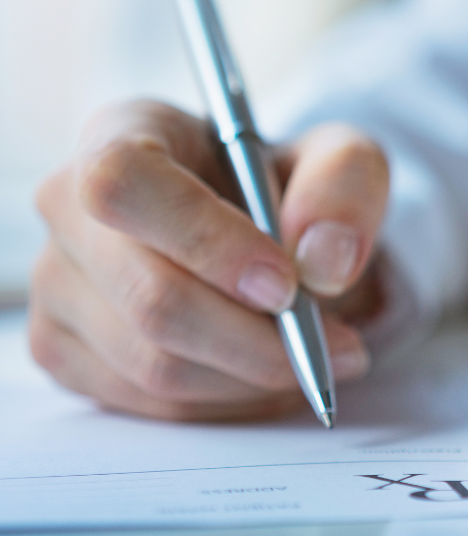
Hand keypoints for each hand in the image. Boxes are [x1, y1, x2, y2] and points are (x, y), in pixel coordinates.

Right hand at [29, 101, 389, 420]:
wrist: (265, 235)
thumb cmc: (289, 188)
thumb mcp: (341, 161)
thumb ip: (344, 185)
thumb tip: (323, 260)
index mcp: (123, 133)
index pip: (126, 185)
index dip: (206, 242)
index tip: (286, 285)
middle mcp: (68, 206)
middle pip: (150, 297)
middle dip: (257, 339)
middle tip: (336, 345)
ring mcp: (55, 284)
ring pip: (154, 364)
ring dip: (254, 377)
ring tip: (314, 358)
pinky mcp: (65, 351)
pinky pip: (152, 403)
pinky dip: (229, 402)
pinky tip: (269, 376)